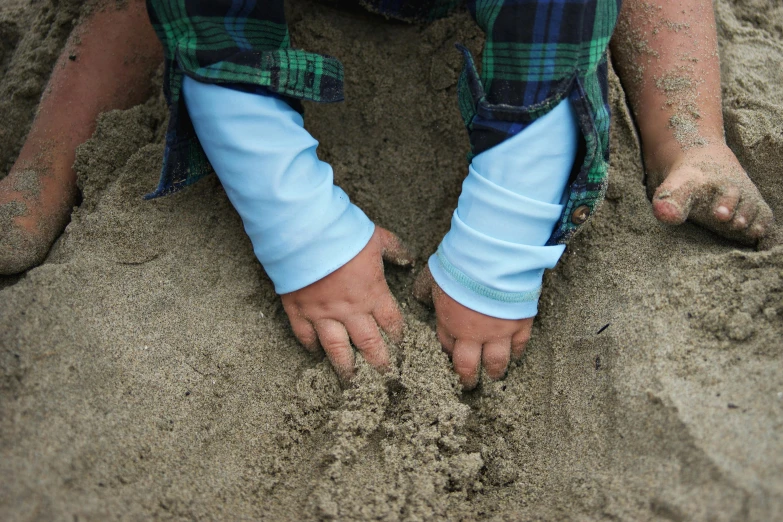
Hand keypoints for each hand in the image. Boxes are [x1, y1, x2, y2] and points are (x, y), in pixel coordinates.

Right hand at [281, 227, 413, 379]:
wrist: (305, 231)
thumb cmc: (343, 232)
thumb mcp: (377, 237)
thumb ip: (394, 249)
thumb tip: (409, 258)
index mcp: (373, 293)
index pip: (391, 323)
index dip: (398, 337)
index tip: (402, 349)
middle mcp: (350, 310)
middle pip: (369, 344)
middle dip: (378, 363)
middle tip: (384, 379)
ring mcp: (323, 313)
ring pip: (337, 349)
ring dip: (346, 367)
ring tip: (352, 382)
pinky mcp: (299, 309)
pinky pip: (305, 335)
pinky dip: (310, 346)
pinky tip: (315, 354)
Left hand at [414, 265, 532, 388]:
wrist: (492, 257)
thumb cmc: (459, 264)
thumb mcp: (433, 275)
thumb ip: (425, 289)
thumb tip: (419, 297)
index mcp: (449, 323)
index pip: (447, 347)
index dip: (449, 352)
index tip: (452, 356)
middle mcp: (473, 334)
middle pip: (468, 366)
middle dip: (467, 378)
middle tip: (468, 384)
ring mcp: (498, 332)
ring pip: (496, 362)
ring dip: (494, 371)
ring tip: (494, 376)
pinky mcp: (520, 324)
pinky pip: (520, 346)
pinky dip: (517, 353)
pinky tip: (516, 356)